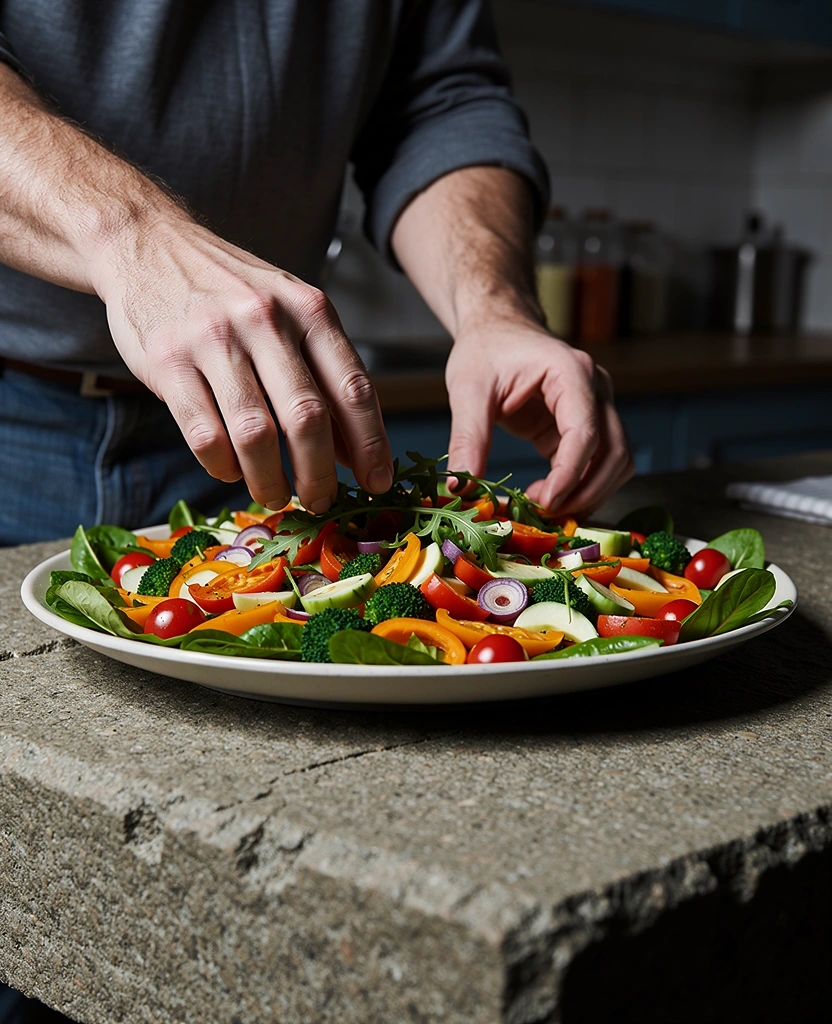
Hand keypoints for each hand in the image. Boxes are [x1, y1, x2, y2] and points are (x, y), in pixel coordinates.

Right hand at [94, 216, 392, 511]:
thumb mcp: (291, 312)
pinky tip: (230, 470)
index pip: (353, 388)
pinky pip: (204, 434)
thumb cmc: (232, 290)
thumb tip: (356, 451)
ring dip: (269, 481)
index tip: (377, 483)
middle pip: (307, 419)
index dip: (371, 445)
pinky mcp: (167, 360)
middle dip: (319, 474)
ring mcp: (213, 338)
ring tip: (275, 496)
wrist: (148, 242)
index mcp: (309, 309)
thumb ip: (324, 373)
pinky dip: (222, 466)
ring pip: (255, 435)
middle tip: (320, 500)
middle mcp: (265, 320)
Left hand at [445, 318, 633, 514]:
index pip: (586, 432)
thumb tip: (461, 486)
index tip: (544, 503)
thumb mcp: (467, 389)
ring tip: (545, 509)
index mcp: (571, 371)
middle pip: (614, 452)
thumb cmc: (485, 350)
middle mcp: (595, 388)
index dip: (570, 474)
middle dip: (585, 491)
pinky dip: (582, 486)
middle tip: (543, 514)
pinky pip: (599, 463)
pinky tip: (546, 496)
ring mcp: (597, 407)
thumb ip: (468, 437)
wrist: (497, 329)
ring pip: (617, 461)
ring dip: (591, 492)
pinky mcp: (585, 426)